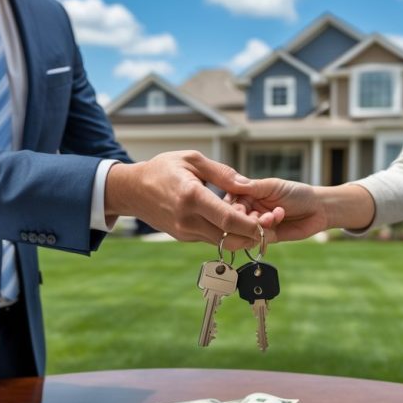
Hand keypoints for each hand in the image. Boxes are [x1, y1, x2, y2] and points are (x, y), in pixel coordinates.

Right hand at [104, 151, 260, 248]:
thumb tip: (248, 185)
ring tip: (256, 225)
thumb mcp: (192, 160)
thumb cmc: (162, 169)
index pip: (228, 220)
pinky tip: (235, 224)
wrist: (132, 190)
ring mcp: (184, 232)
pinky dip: (225, 234)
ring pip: (221, 242)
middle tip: (270, 229)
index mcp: (191, 196)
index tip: (267, 224)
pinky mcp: (183, 237)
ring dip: (240, 237)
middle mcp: (187, 219)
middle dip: (252, 237)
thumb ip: (223, 174)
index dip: (251, 226)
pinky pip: (210, 239)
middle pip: (228, 238)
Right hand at [227, 179, 375, 242]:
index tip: (241, 209)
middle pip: (233, 222)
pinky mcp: (265, 238)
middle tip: (261, 215)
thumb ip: (250, 187)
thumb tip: (230, 183)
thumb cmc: (296, 193)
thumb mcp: (272, 186)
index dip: (233, 209)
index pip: (228, 205)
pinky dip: (265, 233)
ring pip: (243, 233)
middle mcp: (248, 211)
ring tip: (274, 216)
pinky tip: (278, 221)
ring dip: (257, 226)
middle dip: (247, 219)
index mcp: (245, 195)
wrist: (318, 209)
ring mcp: (256, 226)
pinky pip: (256, 241)